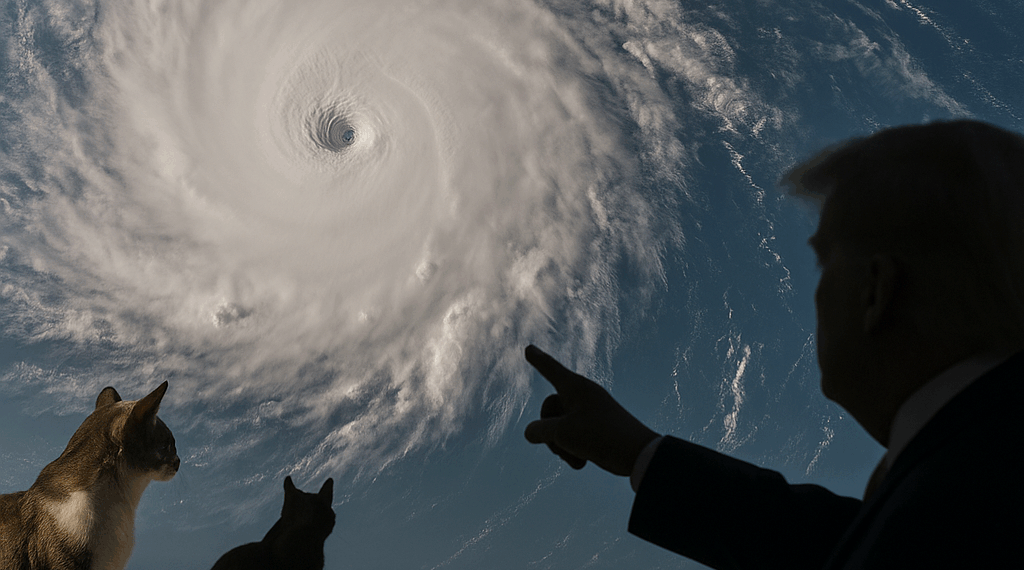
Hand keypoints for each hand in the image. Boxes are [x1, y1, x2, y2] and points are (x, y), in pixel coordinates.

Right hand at [523, 345, 658, 476]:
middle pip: (550, 409)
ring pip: (560, 427)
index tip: (529, 349)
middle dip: (550, 432)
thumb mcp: (562, 434)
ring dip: (562, 446)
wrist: (638, 454)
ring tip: (576, 457)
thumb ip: (540, 431)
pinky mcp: (595, 428)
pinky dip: (573, 450)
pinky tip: (582, 463)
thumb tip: (531, 432)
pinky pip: (573, 437)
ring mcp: (589, 412)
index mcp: (575, 387)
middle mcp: (582, 396)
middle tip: (561, 445)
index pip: (551, 369)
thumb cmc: (600, 436)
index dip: (538, 360)